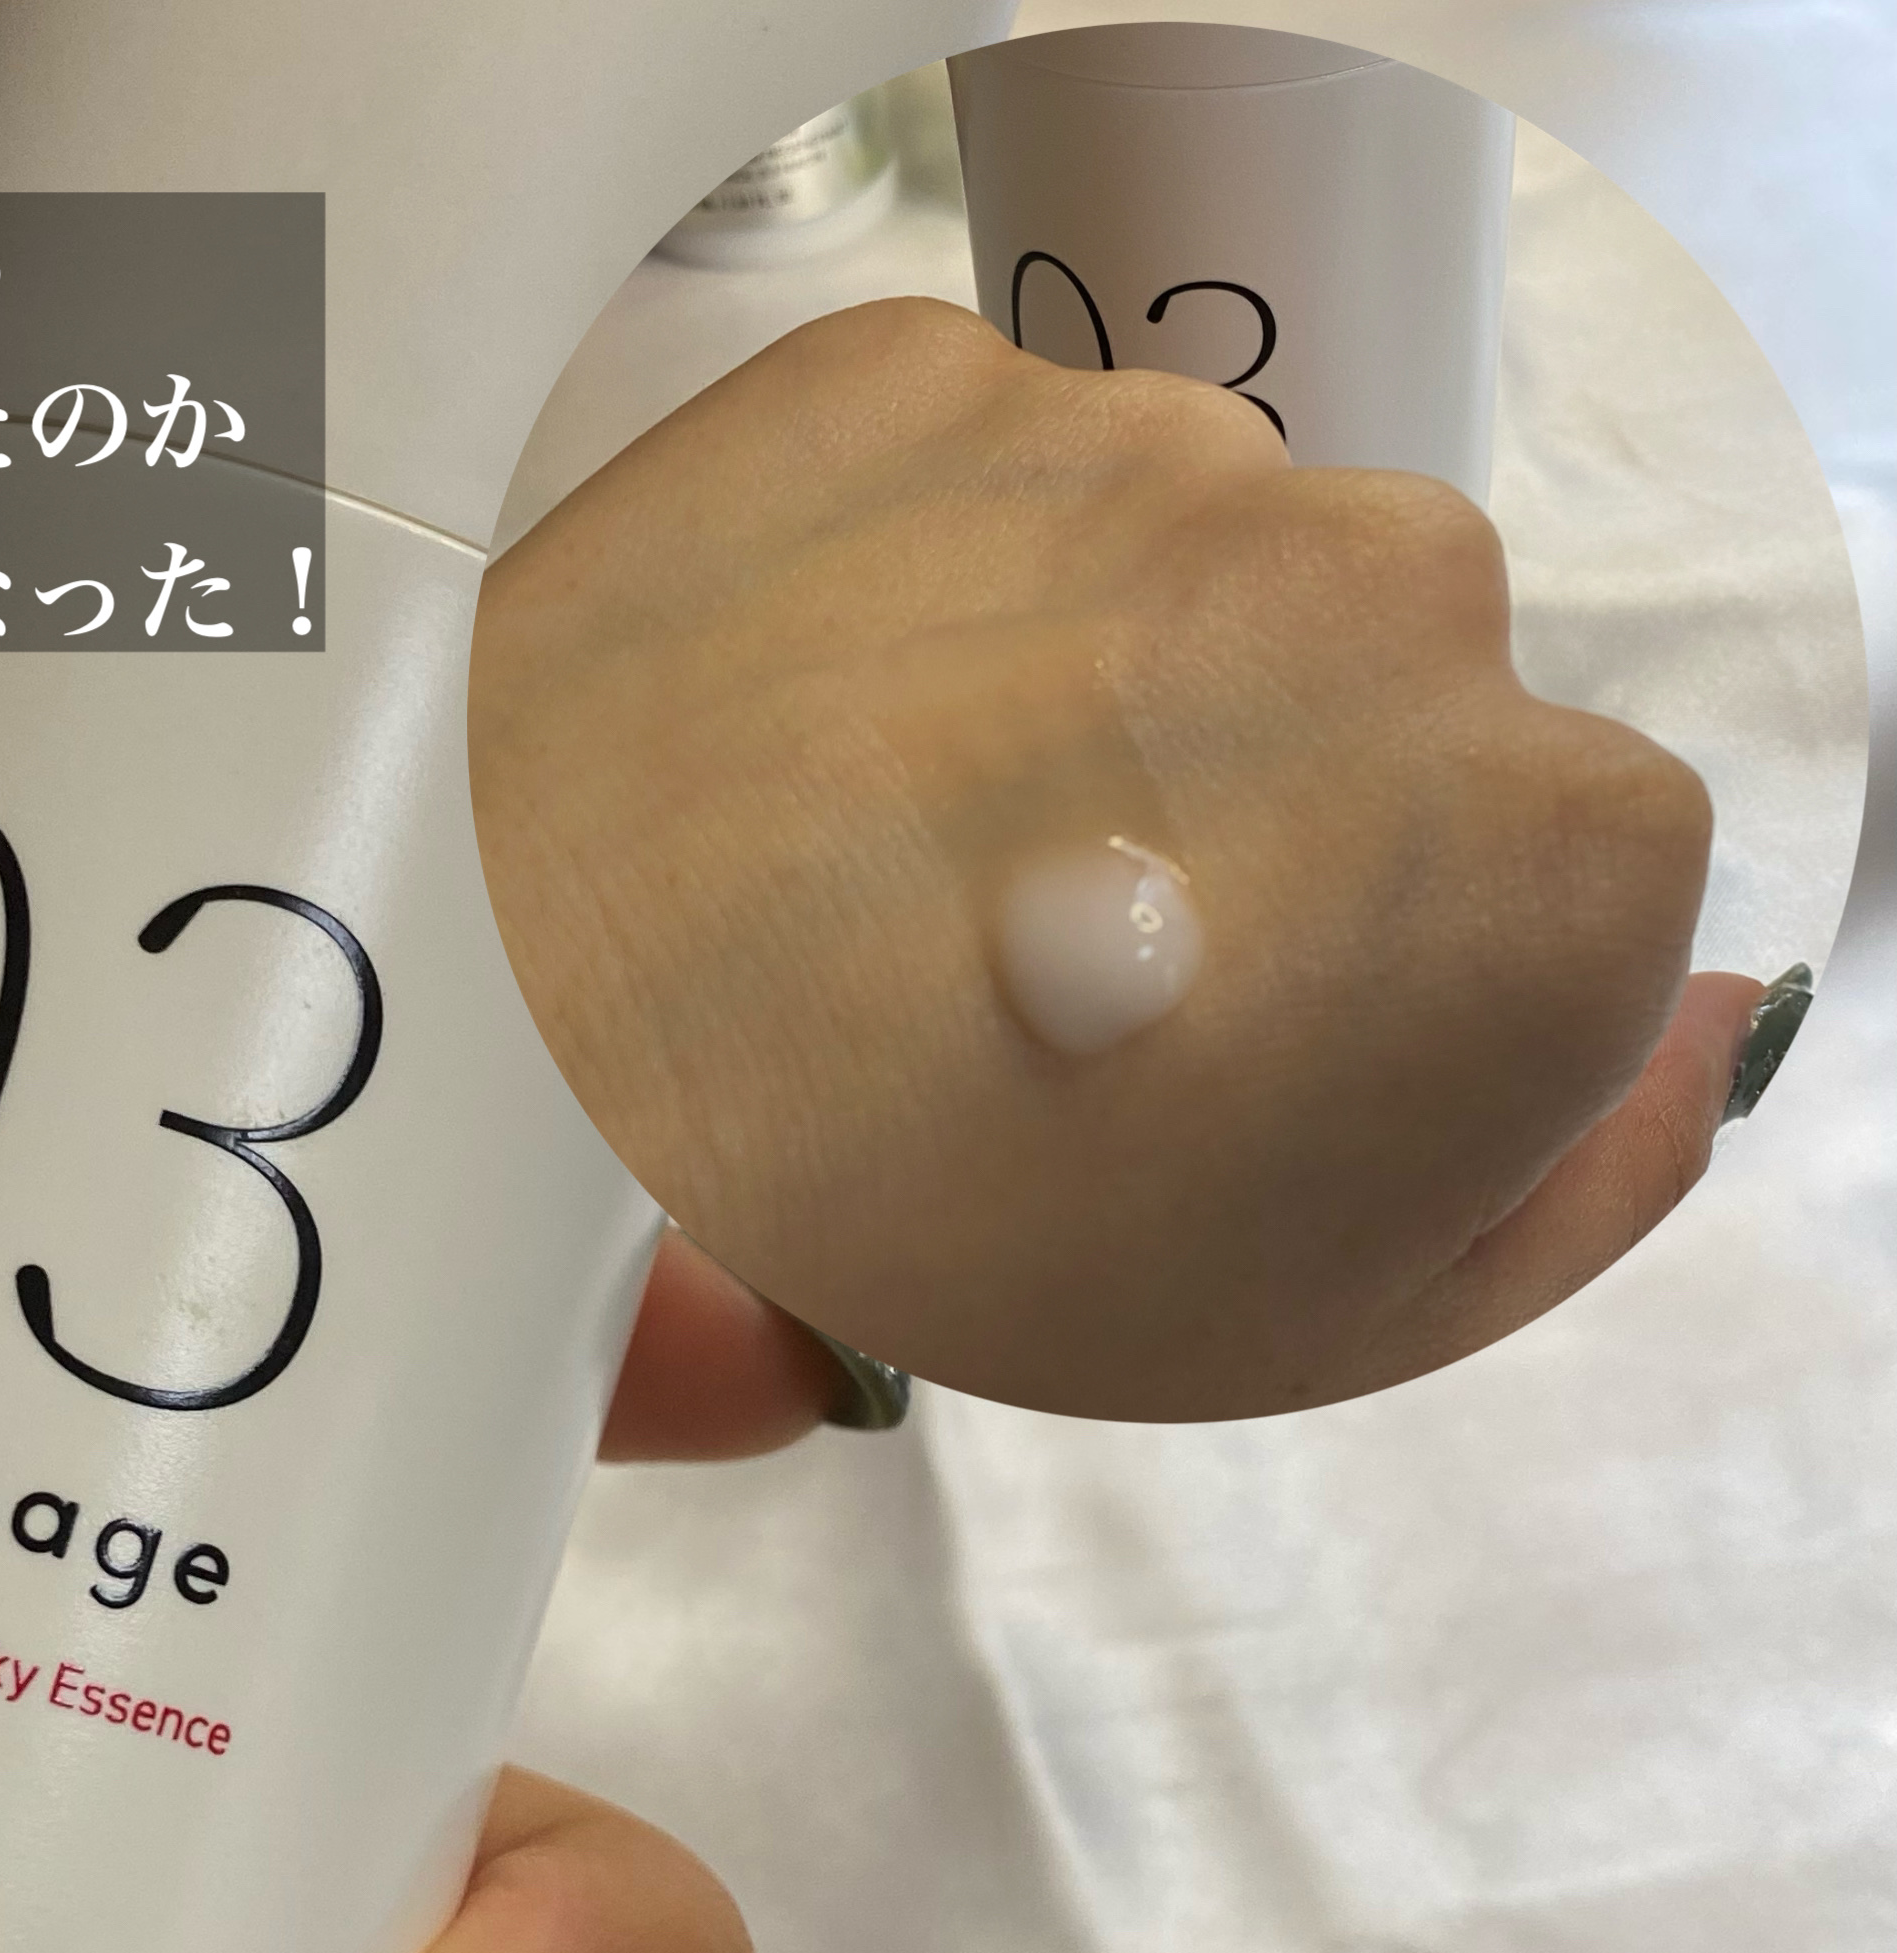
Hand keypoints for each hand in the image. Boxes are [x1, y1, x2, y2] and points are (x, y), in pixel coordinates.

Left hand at [473, 295, 1787, 1421]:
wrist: (511, 1077)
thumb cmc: (904, 1258)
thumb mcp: (1286, 1326)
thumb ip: (1572, 1182)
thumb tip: (1687, 1046)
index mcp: (1535, 859)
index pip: (1550, 856)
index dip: (1383, 961)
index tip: (1243, 1033)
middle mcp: (1389, 602)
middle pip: (1353, 694)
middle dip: (1225, 819)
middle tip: (1028, 964)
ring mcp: (1139, 459)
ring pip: (1162, 564)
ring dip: (1053, 693)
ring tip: (875, 862)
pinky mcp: (902, 379)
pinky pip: (961, 479)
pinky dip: (891, 598)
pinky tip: (788, 746)